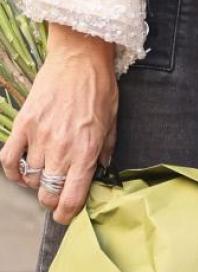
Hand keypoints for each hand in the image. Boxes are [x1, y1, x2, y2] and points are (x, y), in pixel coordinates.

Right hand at [0, 25, 117, 224]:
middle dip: (52, 200)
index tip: (66, 215)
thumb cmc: (99, 86)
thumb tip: (101, 170)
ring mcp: (40, 136)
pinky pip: (8, 159)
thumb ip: (106, 150)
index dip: (67, 214)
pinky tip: (21, 170)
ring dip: (36, 182)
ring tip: (43, 173)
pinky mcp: (24, 124)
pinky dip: (12, 171)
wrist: (80, 56)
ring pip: (30, 179)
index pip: (71, 199)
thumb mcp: (113, 120)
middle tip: (56, 192)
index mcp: (87, 151)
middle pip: (47, 194)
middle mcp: (62, 148)